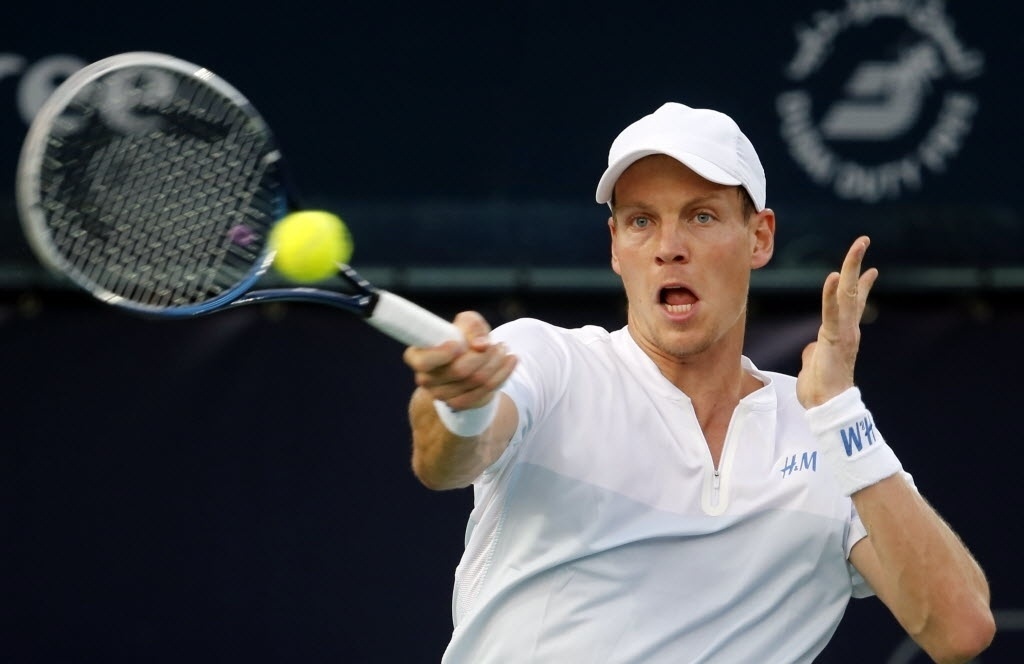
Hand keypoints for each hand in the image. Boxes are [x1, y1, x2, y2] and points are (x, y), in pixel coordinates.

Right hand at [403, 311, 516, 410]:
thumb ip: (472, 326)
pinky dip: (503, 374)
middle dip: (483, 354)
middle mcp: (426, 379)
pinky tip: (511, 360)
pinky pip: (486, 391)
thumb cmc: (463, 337)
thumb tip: (481, 345)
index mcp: (418, 356)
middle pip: (459, 370)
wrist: (470, 360)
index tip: (458, 345)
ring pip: (477, 380)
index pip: (423, 361)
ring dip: (496, 362)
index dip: (442, 354)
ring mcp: (441, 395)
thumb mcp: (466, 323)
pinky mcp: (459, 404)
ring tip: (503, 348)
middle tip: (495, 343)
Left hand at [797, 236, 878, 408]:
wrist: (826, 407)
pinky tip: (835, 275)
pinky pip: (832, 312)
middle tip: (863, 240)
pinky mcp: (835, 338)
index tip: (869, 268)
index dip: (860, 284)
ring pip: (848, 294)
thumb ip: (814, 352)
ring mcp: (843, 332)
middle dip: (857, 264)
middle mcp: (848, 329)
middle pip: (853, 290)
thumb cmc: (820, 390)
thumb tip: (812, 348)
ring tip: (859, 245)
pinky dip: (833, 293)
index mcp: (842, 333)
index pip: (853, 303)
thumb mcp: (814, 364)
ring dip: (852, 268)